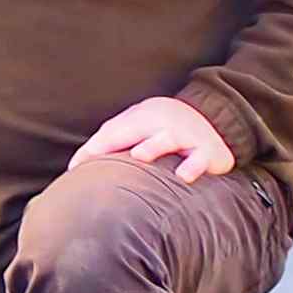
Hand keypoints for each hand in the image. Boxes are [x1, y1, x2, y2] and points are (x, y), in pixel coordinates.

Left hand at [79, 93, 236, 182]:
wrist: (219, 119)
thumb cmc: (166, 130)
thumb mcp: (137, 129)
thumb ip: (109, 143)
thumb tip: (73, 167)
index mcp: (143, 117)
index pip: (114, 130)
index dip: (95, 146)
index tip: (75, 166)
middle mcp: (164, 123)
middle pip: (137, 128)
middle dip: (116, 140)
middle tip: (96, 156)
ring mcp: (188, 135)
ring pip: (169, 138)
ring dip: (154, 145)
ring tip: (140, 155)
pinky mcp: (209, 151)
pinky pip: (201, 158)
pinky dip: (193, 165)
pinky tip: (183, 175)